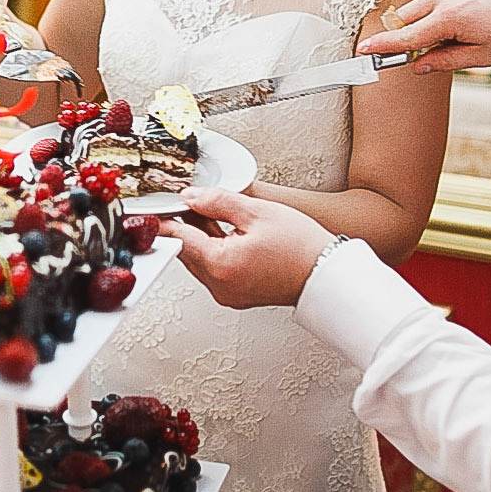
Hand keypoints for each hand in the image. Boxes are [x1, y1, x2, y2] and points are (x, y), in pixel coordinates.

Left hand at [161, 186, 334, 310]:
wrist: (327, 275)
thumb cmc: (301, 247)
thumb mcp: (257, 212)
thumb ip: (217, 201)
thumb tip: (190, 196)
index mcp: (220, 265)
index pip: (178, 239)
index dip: (168, 218)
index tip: (162, 206)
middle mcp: (219, 285)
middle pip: (186, 251)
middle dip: (187, 225)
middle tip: (197, 201)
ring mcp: (228, 293)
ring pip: (200, 259)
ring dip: (202, 237)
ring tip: (220, 215)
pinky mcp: (237, 295)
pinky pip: (215, 269)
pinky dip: (216, 250)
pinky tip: (230, 232)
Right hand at [357, 0, 490, 73]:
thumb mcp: (483, 56)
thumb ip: (445, 60)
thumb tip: (417, 65)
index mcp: (453, 18)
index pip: (408, 35)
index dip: (384, 46)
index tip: (363, 51)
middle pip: (407, 18)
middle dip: (406, 36)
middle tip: (423, 54)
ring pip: (418, 6)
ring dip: (423, 24)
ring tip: (456, 37)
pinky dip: (436, 12)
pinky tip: (462, 22)